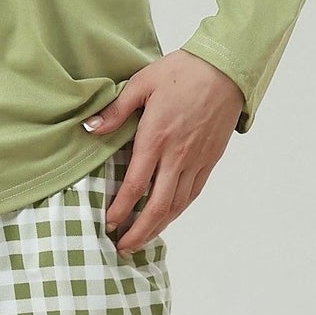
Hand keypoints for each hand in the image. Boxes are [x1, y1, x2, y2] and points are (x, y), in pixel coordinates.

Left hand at [81, 51, 244, 254]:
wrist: (225, 68)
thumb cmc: (182, 72)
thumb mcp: (141, 83)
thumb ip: (116, 110)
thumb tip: (90, 128)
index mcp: (156, 138)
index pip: (136, 186)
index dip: (121, 210)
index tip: (108, 224)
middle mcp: (177, 155)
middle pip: (157, 205)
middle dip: (139, 231)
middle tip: (122, 246)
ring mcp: (196, 159)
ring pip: (177, 204)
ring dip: (158, 226)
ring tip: (141, 240)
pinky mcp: (210, 159)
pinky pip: (193, 193)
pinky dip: (178, 211)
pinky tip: (166, 218)